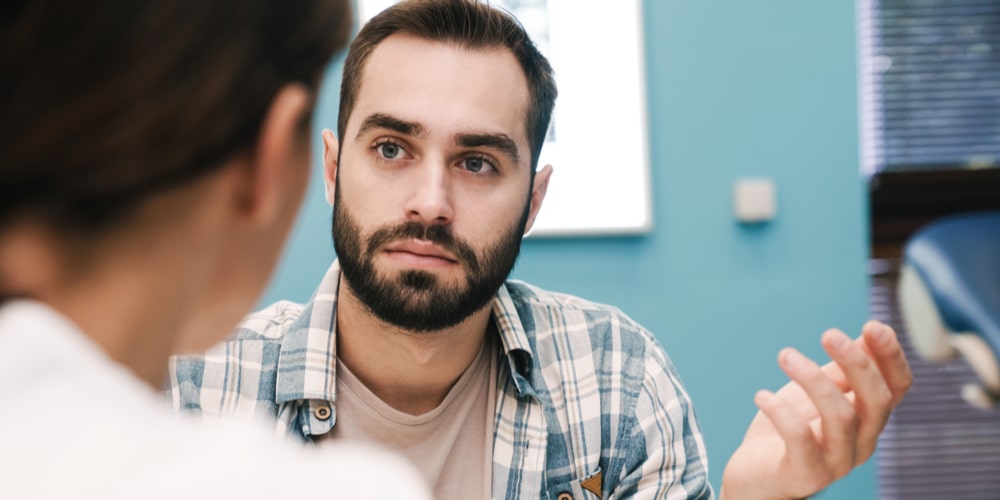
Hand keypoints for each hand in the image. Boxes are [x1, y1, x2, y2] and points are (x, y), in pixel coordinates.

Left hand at [719, 321, 912, 499]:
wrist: (756, 477)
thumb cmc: (790, 428)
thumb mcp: (818, 391)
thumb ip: (844, 368)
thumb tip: (871, 332)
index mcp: (869, 418)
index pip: (898, 387)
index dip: (891, 356)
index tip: (872, 325)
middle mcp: (862, 442)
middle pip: (877, 400)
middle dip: (857, 362)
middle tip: (828, 333)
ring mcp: (837, 463)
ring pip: (841, 417)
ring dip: (813, 379)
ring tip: (784, 355)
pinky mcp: (805, 475)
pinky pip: (801, 440)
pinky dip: (781, 412)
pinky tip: (761, 395)